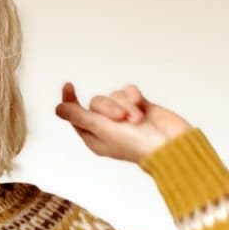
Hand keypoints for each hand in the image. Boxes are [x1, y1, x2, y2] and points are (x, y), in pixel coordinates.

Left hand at [55, 82, 192, 162]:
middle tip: (121, 120)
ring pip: (114, 95)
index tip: (68, 85)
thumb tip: (59, 109)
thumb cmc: (135, 144)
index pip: (75, 116)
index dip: (70, 101)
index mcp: (94, 138)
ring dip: (125, 104)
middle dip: (108, 107)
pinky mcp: (138, 105)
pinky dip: (134, 97)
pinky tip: (142, 107)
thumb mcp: (102, 130)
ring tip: (137, 119)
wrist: (170, 144)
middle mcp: (107, 127)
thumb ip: (80, 117)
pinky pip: (128, 91)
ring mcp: (123, 116)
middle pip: (96, 103)